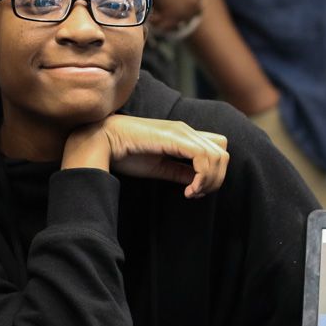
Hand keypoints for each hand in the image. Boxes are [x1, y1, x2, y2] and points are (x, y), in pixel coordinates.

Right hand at [63, 115, 228, 197]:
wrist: (102, 141)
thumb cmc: (126, 154)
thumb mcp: (160, 167)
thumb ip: (180, 172)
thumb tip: (198, 182)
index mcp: (184, 136)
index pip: (218, 149)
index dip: (214, 172)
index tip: (195, 191)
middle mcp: (187, 131)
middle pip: (223, 153)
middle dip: (216, 178)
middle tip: (195, 193)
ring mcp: (182, 132)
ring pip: (218, 156)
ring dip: (210, 180)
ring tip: (191, 193)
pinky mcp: (175, 138)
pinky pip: (204, 157)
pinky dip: (202, 177)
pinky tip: (188, 191)